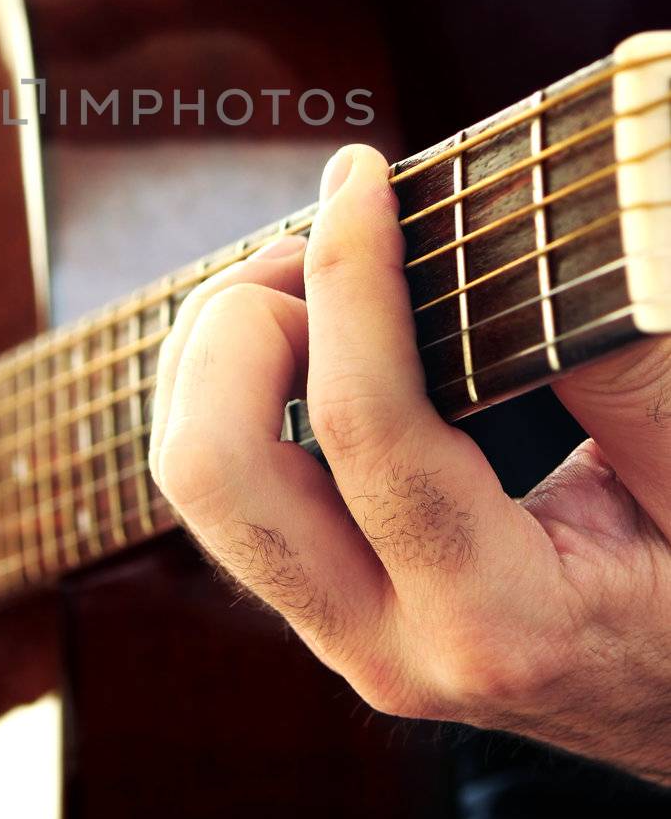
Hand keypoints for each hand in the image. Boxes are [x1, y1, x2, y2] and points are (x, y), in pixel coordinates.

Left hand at [150, 144, 670, 785]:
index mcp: (500, 622)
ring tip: (311, 276)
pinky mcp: (325, 603)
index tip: (362, 175)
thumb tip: (514, 245)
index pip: (366, 425)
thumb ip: (624, 374)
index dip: (347, 276)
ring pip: (194, 480)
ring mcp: (343, 631)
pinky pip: (225, 486)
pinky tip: (308, 327)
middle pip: (217, 469)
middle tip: (323, 246)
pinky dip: (232, 382)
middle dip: (241, 322)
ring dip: (221, 348)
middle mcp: (389, 643)